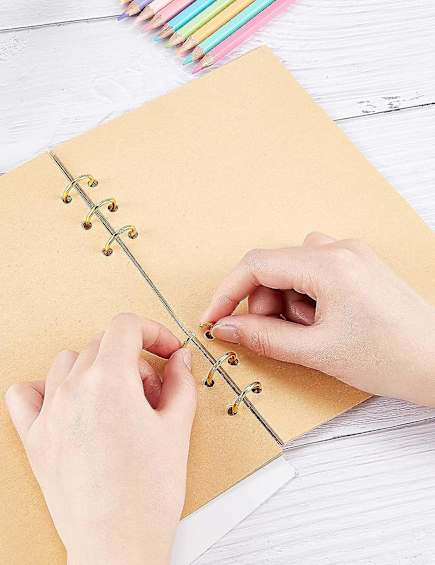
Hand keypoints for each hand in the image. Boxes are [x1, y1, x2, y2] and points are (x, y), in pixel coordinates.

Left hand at [6, 314, 196, 564]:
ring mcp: (49, 412)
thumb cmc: (147, 497)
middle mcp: (73, 389)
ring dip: (94, 369)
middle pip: (101, 345)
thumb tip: (179, 360)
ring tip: (115, 400)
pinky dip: (43, 388)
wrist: (117, 546)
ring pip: (67, 362)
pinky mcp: (34, 438)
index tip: (165, 351)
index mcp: (109, 381)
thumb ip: (180, 384)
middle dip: (132, 359)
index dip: (152, 332)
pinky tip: (66, 401)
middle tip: (151, 392)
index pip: (125, 326)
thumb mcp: (177, 431)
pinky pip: (24, 393)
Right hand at [201, 232, 434, 406]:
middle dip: (266, 304)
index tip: (214, 318)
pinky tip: (325, 323)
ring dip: (288, 303)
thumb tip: (225, 327)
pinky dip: (306, 299)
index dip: (227, 293)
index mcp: (329, 264)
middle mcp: (339, 248)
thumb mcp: (317, 352)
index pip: (257, 265)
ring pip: (292, 271)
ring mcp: (351, 254)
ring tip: (314, 333)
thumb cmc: (393, 358)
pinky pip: (313, 273)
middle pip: (274, 268)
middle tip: (280, 336)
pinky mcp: (357, 264)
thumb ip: (263, 337)